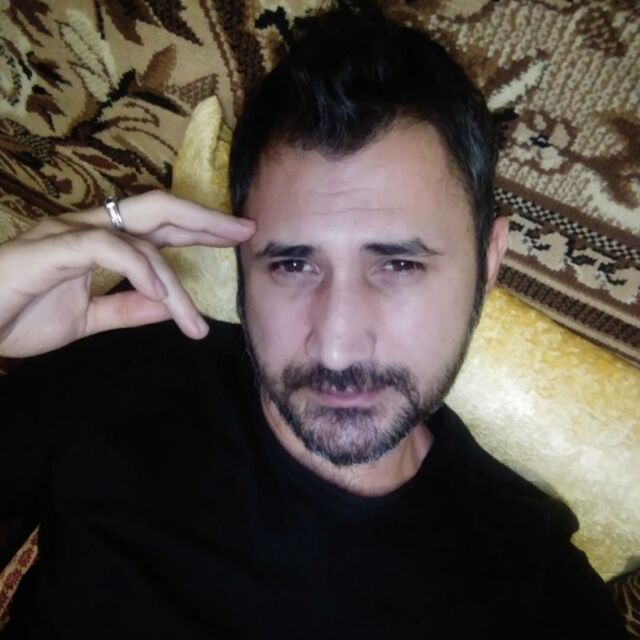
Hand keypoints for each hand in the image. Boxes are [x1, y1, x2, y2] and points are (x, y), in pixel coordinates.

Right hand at [0, 190, 254, 357]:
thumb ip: (129, 308)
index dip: (199, 227)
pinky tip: (161, 296)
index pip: (160, 224)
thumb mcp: (90, 318)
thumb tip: (168, 304)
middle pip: (159, 208)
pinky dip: (140, 270)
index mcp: (101, 241)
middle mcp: (90, 227)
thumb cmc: (20, 316)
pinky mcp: (53, 248)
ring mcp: (70, 232)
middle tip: (246, 231)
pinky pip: (110, 250)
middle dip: (205, 219)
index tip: (236, 237)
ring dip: (175, 278)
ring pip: (140, 235)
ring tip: (195, 320)